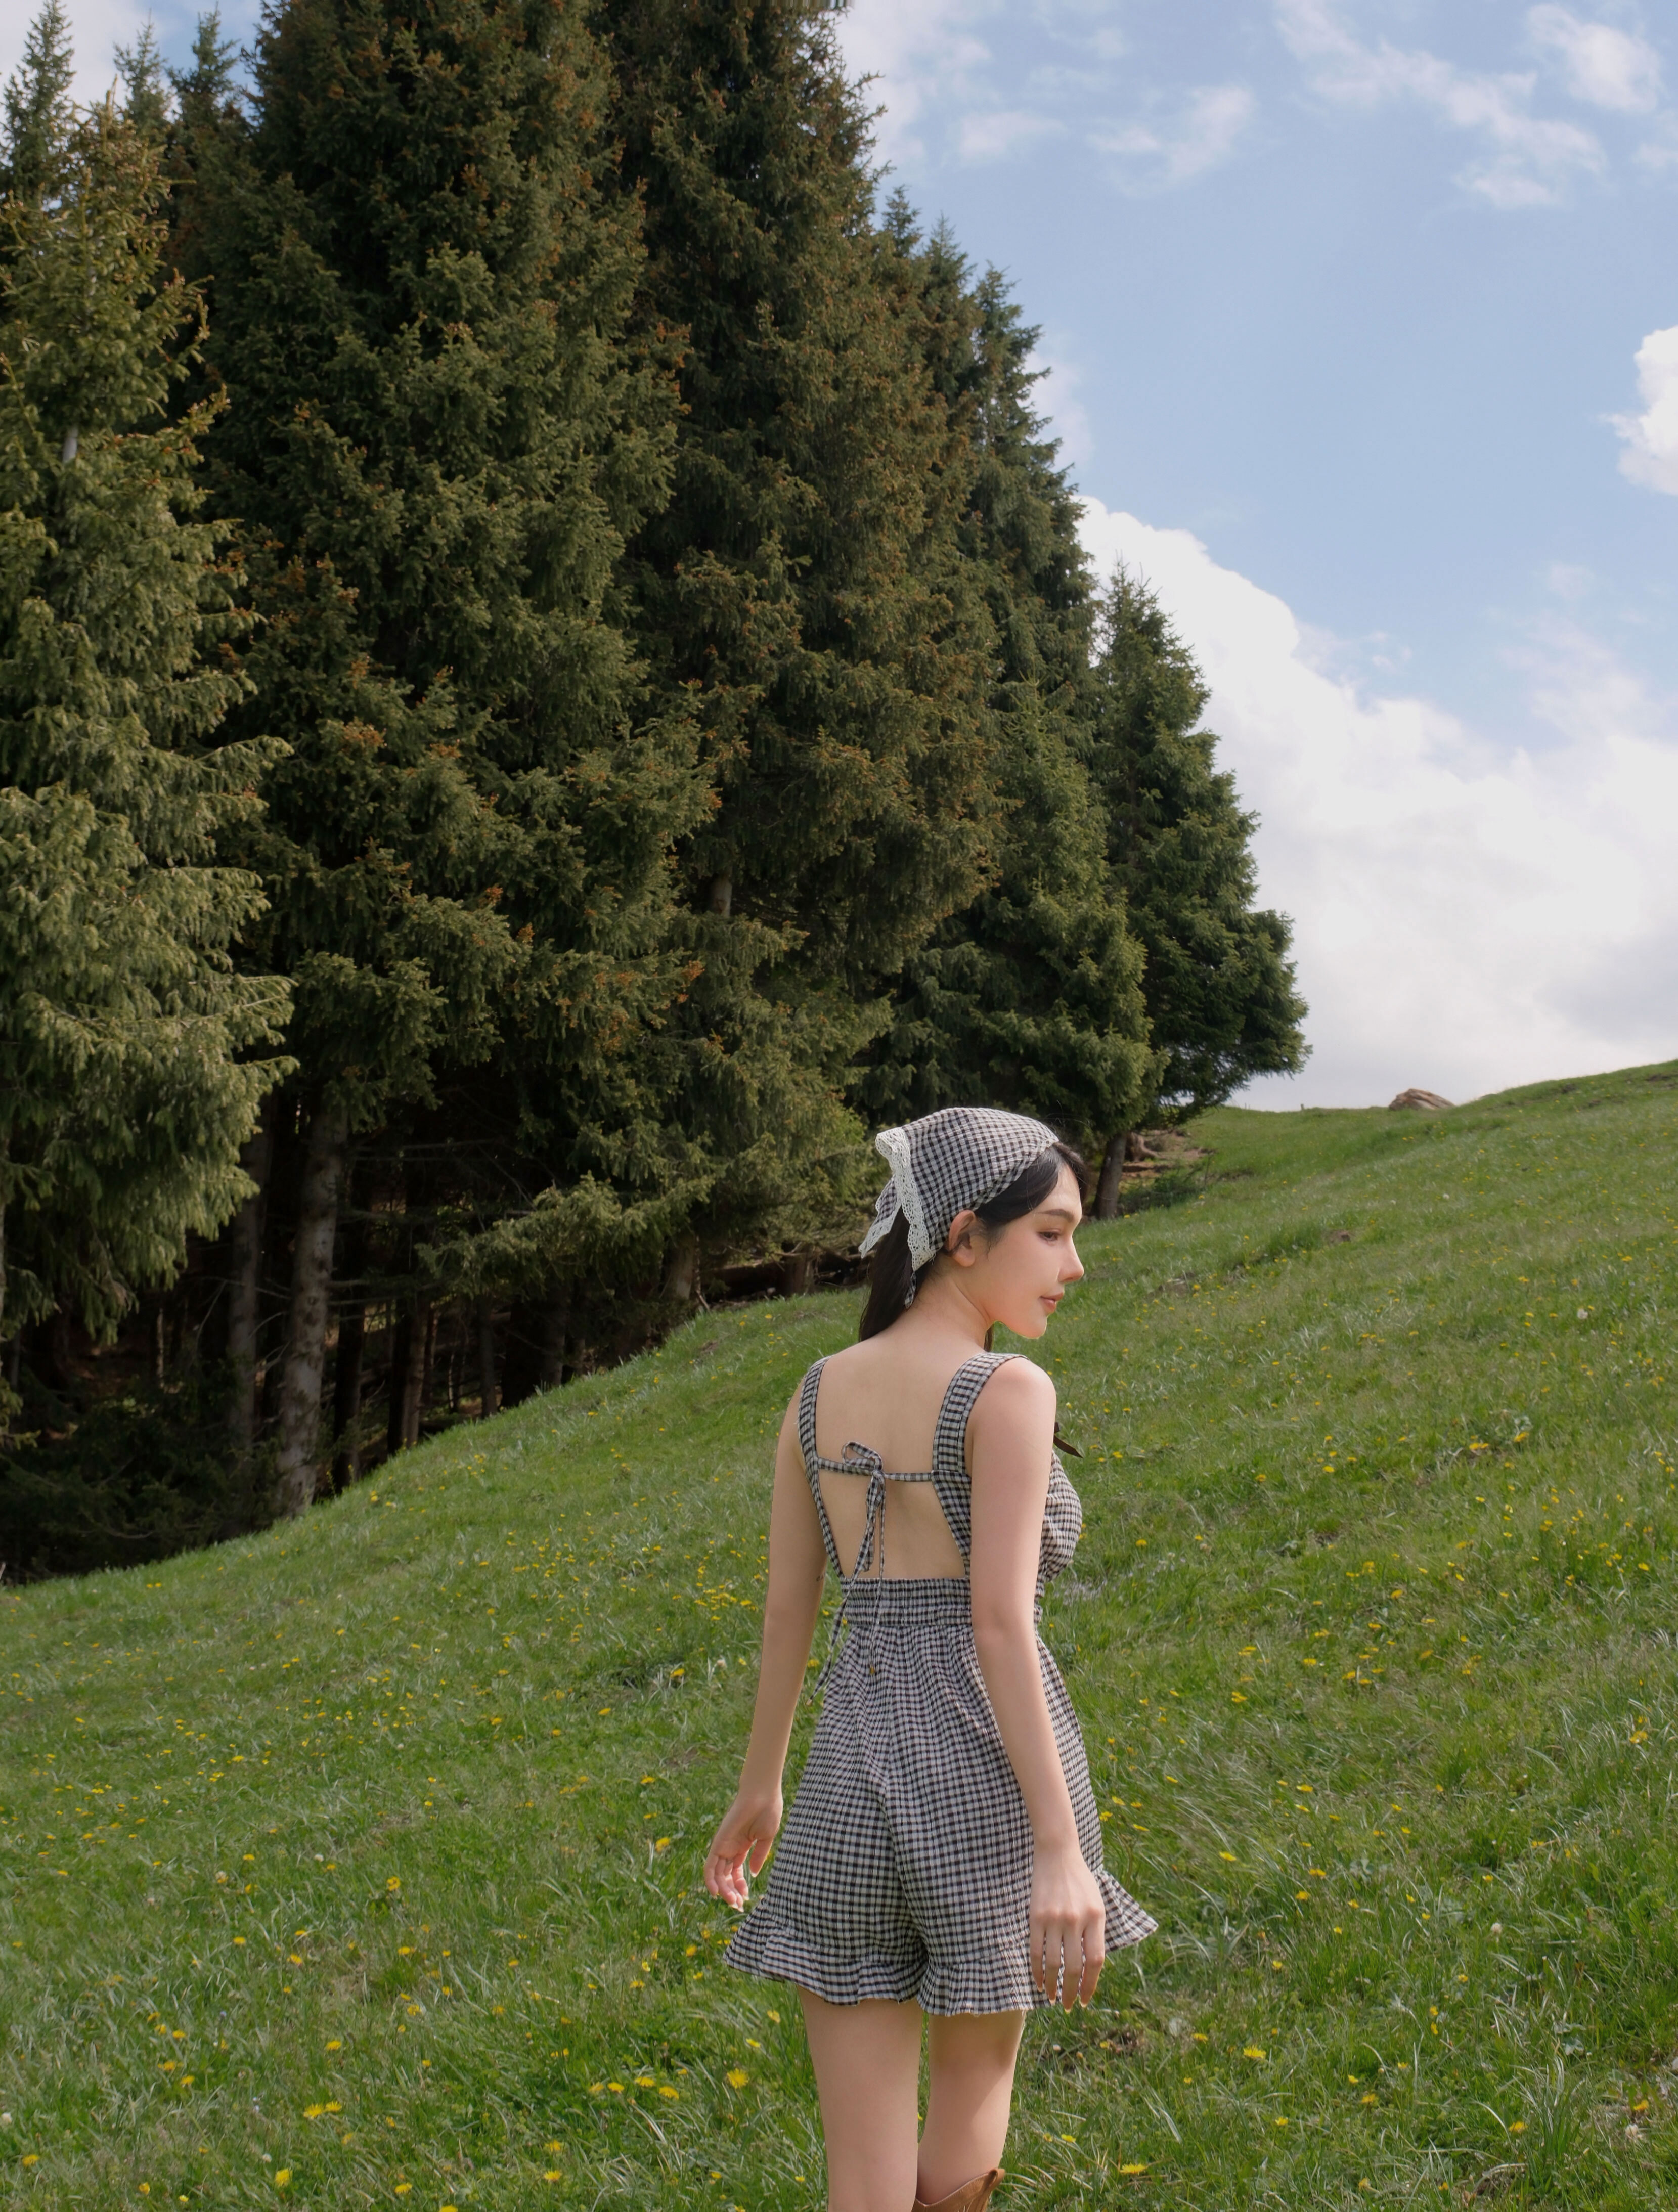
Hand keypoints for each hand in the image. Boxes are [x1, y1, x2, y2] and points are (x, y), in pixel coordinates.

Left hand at [704, 1784, 782, 1909]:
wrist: (763, 1794)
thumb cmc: (768, 1811)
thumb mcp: (766, 1838)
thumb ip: (758, 1856)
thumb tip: (753, 1874)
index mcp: (742, 1846)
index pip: (736, 1872)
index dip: (740, 1887)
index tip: (747, 1899)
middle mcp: (731, 1847)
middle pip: (725, 1876)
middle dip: (731, 1893)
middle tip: (739, 1906)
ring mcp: (724, 1845)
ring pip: (717, 1874)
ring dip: (723, 1891)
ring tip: (733, 1902)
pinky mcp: (718, 1842)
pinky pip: (710, 1865)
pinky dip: (710, 1879)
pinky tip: (715, 1893)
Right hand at [1029, 1843, 1104, 2009]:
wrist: (1058, 1854)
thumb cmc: (1081, 1883)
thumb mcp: (1097, 1905)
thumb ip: (1096, 1934)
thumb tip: (1090, 1970)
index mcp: (1095, 1917)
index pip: (1095, 1960)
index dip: (1090, 1984)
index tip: (1085, 1999)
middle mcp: (1076, 1919)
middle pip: (1074, 1966)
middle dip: (1071, 1991)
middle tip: (1069, 2005)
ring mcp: (1054, 1918)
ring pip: (1052, 1962)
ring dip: (1053, 1985)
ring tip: (1053, 1998)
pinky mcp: (1036, 1916)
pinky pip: (1035, 1950)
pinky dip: (1036, 1971)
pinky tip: (1039, 1982)